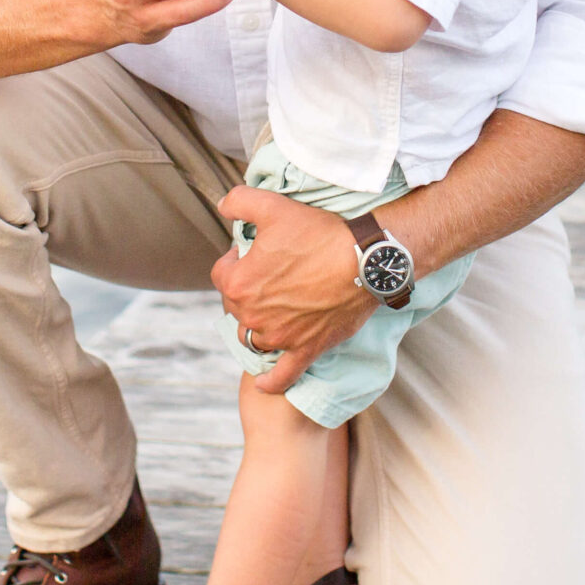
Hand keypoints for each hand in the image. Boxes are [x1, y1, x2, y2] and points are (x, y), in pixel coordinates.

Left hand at [212, 185, 376, 392]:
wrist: (363, 261)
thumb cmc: (319, 234)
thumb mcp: (273, 206)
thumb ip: (239, 201)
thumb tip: (222, 207)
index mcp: (239, 283)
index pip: (221, 274)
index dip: (236, 259)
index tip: (255, 252)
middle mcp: (253, 315)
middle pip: (236, 306)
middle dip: (249, 290)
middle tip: (273, 274)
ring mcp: (279, 336)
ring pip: (255, 337)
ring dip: (260, 325)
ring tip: (275, 309)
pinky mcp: (304, 350)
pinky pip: (281, 375)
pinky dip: (270, 381)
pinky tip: (263, 383)